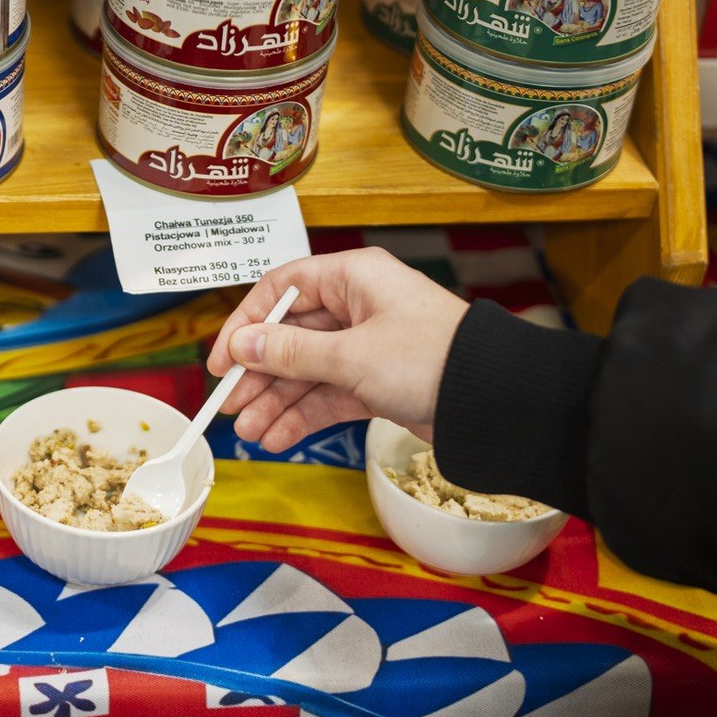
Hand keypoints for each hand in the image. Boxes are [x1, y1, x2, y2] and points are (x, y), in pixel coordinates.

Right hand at [205, 249, 467, 449]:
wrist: (494, 401)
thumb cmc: (430, 359)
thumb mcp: (351, 355)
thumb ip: (290, 352)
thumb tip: (241, 345)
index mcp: (352, 278)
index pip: (281, 291)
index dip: (245, 325)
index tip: (222, 363)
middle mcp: (358, 306)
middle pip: (290, 337)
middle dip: (259, 375)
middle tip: (229, 407)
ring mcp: (368, 346)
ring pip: (308, 371)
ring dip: (277, 402)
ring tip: (251, 434)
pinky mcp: (379, 382)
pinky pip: (330, 395)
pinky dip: (305, 415)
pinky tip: (279, 438)